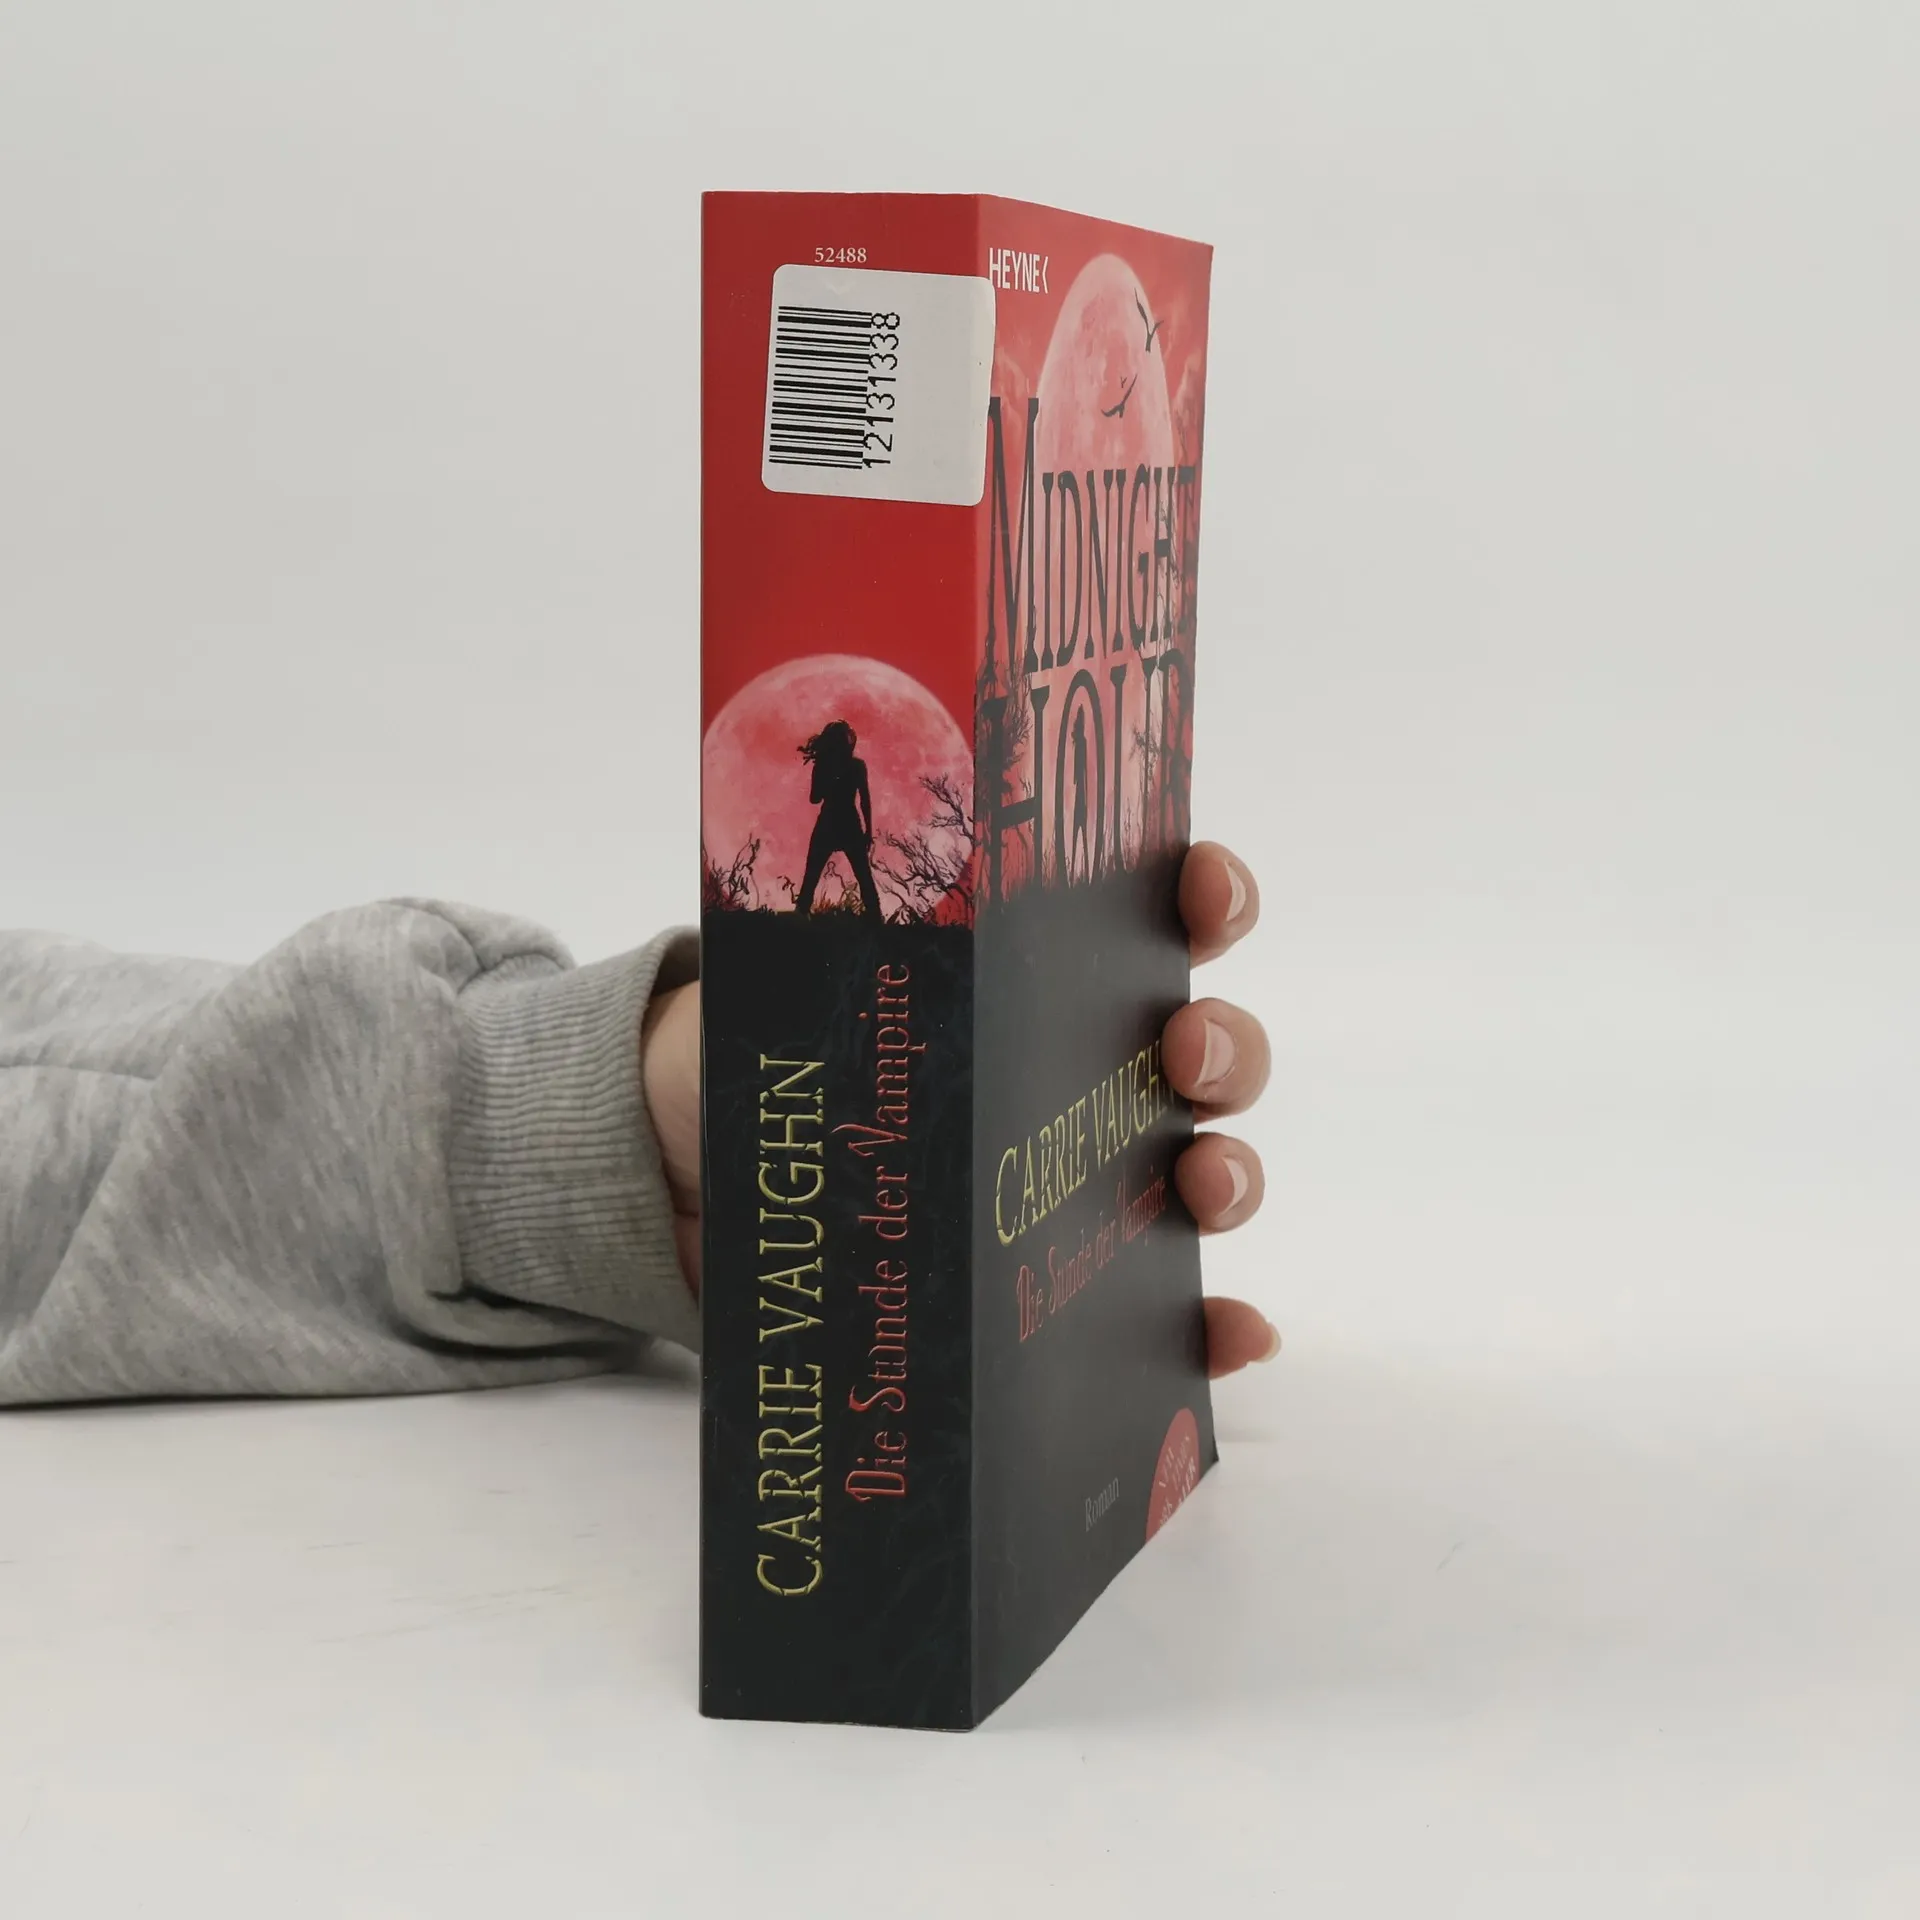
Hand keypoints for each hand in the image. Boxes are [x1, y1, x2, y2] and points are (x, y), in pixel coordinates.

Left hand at [641, 839, 1276, 1378]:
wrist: (689, 1170)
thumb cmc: (756, 1056)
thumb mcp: (780, 983)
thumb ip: (815, 941)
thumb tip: (829, 908)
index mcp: (1030, 972)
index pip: (1152, 916)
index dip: (1205, 896)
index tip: (1203, 896)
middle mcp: (1079, 1069)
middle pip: (1204, 1052)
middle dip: (1226, 1045)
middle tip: (1183, 1053)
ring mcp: (1078, 1178)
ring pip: (1202, 1171)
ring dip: (1232, 1176)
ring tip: (1203, 1189)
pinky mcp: (1057, 1280)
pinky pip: (1162, 1309)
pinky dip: (1213, 1325)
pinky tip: (1233, 1336)